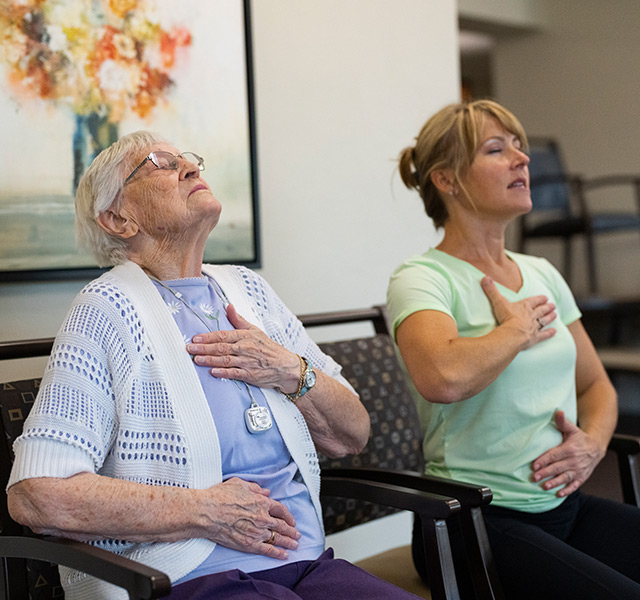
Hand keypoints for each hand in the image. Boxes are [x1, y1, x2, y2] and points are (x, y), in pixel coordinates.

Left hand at [186, 304, 300, 392]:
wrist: (284, 366)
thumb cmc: (268, 348)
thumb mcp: (255, 330)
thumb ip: (239, 320)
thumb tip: (228, 307)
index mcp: (245, 336)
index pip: (223, 335)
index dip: (208, 337)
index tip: (195, 338)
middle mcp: (245, 348)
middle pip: (221, 348)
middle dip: (204, 348)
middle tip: (190, 349)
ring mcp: (247, 362)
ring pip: (225, 360)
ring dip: (209, 360)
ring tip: (196, 359)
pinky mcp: (249, 375)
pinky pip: (234, 373)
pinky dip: (223, 372)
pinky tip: (213, 372)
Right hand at [199, 477, 300, 558]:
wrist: (206, 512)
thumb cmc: (219, 496)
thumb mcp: (239, 484)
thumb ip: (255, 488)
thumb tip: (266, 492)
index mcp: (261, 502)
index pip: (280, 509)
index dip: (288, 515)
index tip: (291, 520)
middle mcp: (262, 518)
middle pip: (282, 525)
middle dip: (291, 530)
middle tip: (297, 534)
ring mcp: (256, 532)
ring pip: (277, 538)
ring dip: (289, 542)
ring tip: (295, 545)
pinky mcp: (248, 544)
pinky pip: (267, 550)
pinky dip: (277, 553)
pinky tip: (284, 555)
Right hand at [481, 276, 556, 349]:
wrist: (512, 334)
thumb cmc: (506, 317)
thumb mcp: (498, 302)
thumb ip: (492, 290)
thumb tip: (484, 277)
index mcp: (524, 306)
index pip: (533, 301)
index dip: (539, 299)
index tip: (545, 297)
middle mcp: (531, 316)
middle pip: (541, 310)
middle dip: (547, 307)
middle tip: (553, 305)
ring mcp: (534, 327)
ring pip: (544, 321)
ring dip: (550, 318)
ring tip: (555, 314)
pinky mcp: (534, 338)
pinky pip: (543, 335)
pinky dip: (549, 333)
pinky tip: (554, 332)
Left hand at [531, 410, 605, 496]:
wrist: (596, 447)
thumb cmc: (580, 438)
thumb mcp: (572, 428)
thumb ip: (562, 422)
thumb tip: (557, 411)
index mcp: (569, 449)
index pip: (554, 455)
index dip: (544, 460)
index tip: (534, 465)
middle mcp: (574, 461)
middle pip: (557, 468)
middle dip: (546, 473)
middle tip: (534, 477)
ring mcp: (578, 470)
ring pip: (565, 478)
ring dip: (554, 483)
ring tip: (544, 486)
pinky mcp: (582, 477)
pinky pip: (574, 485)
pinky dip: (567, 490)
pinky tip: (558, 494)